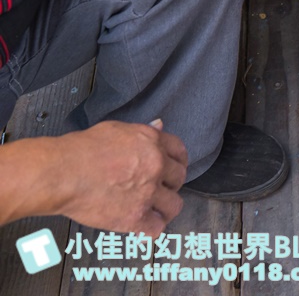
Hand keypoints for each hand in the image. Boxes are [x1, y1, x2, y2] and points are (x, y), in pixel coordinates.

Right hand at [51, 120, 188, 235]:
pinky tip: (142, 226)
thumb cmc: (80, 150)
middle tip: (158, 189)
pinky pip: (156, 228)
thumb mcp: (117, 129)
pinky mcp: (134, 217)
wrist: (61, 173)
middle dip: (170, 184)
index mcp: (153, 143)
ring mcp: (147, 193)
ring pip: (174, 205)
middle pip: (179, 178)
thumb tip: (159, 125)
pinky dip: (150, 229)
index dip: (177, 162)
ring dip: (166, 208)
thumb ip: (143, 131)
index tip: (172, 169)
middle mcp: (156, 167)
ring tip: (155, 210)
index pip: (180, 152)